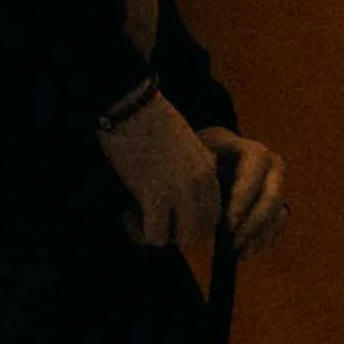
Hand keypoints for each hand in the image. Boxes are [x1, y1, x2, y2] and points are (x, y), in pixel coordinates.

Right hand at [98, 90, 222, 252]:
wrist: (131, 104)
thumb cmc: (150, 117)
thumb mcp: (184, 144)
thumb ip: (191, 168)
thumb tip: (180, 195)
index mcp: (208, 170)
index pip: (214, 215)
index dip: (190, 222)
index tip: (169, 216)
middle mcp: (199, 185)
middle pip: (201, 232)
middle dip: (177, 233)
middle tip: (153, 219)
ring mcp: (180, 192)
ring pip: (183, 240)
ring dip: (161, 235)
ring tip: (139, 218)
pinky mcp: (156, 198)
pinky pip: (157, 237)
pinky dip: (141, 233)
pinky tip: (129, 214)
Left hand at [195, 128, 287, 257]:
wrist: (203, 166)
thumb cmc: (195, 162)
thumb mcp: (194, 160)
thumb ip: (203, 172)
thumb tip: (209, 185)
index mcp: (249, 148)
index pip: (256, 164)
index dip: (244, 195)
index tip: (228, 223)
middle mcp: (269, 164)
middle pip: (273, 193)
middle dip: (254, 222)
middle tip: (233, 242)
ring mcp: (276, 185)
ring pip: (278, 211)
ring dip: (259, 235)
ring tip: (236, 251)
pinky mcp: (275, 205)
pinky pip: (277, 224)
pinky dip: (262, 240)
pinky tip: (243, 252)